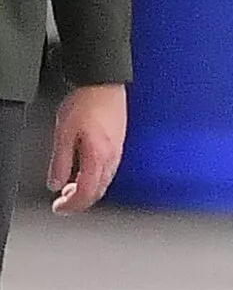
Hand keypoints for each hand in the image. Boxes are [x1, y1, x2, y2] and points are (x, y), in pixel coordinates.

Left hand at [47, 84, 126, 214]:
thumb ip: (60, 161)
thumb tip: (56, 182)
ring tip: (72, 185)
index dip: (72, 206)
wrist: (104, 82)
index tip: (59, 207)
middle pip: (99, 191)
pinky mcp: (120, 140)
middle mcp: (112, 156)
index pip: (87, 193)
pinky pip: (110, 168)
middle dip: (81, 201)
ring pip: (105, 181)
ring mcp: (118, 148)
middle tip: (64, 201)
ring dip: (88, 188)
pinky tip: (86, 168)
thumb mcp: (63, 133)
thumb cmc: (87, 102)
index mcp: (98, 157)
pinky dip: (96, 176)